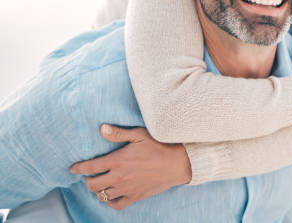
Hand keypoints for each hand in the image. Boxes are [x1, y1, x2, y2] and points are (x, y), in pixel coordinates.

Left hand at [70, 124, 191, 210]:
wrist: (177, 163)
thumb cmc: (159, 146)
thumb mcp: (140, 135)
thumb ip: (119, 133)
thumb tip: (101, 128)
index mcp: (118, 160)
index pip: (90, 167)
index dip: (79, 168)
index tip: (72, 169)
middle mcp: (119, 177)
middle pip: (93, 184)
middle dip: (88, 180)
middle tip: (90, 175)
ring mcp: (126, 189)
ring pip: (102, 195)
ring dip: (98, 190)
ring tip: (100, 184)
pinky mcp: (135, 196)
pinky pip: (116, 205)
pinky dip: (110, 202)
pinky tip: (111, 196)